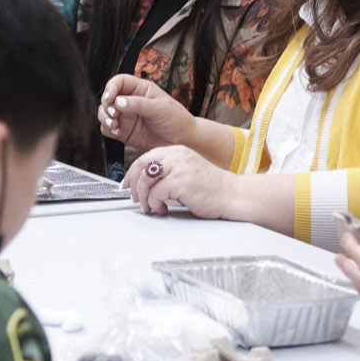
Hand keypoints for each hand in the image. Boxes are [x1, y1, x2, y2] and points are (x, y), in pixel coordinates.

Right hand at [99, 74, 195, 154]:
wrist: (183, 141)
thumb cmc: (176, 120)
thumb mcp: (160, 108)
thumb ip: (138, 104)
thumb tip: (118, 102)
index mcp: (141, 89)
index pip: (119, 82)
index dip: (111, 88)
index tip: (110, 98)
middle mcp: (131, 101)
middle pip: (108, 98)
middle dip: (106, 106)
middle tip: (114, 114)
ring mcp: (126, 116)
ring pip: (104, 113)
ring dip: (105, 118)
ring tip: (115, 124)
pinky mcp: (124, 131)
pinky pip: (107, 128)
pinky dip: (108, 129)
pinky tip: (117, 131)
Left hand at [123, 145, 237, 219]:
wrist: (232, 195)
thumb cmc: (212, 188)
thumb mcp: (186, 172)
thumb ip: (167, 172)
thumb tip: (144, 183)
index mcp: (177, 151)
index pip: (145, 158)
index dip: (132, 174)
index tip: (127, 185)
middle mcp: (177, 156)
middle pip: (141, 166)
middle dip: (134, 186)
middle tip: (137, 199)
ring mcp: (179, 168)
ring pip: (146, 180)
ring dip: (144, 198)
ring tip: (151, 207)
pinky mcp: (181, 182)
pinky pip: (156, 194)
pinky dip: (156, 204)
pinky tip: (163, 209)